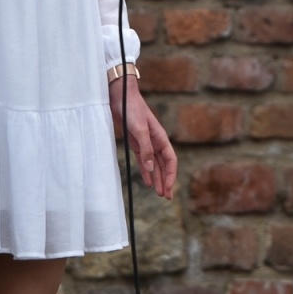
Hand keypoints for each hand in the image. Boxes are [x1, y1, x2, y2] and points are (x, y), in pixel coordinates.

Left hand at [109, 79, 177, 198]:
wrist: (121, 96)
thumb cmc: (133, 109)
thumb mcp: (140, 129)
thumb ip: (146, 149)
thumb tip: (152, 168)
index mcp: (160, 137)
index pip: (170, 160)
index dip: (171, 175)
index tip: (169, 188)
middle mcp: (155, 141)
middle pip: (164, 165)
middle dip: (166, 181)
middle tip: (166, 197)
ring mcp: (146, 142)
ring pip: (154, 165)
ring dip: (157, 178)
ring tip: (159, 193)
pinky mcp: (135, 142)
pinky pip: (143, 161)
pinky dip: (146, 172)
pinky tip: (148, 181)